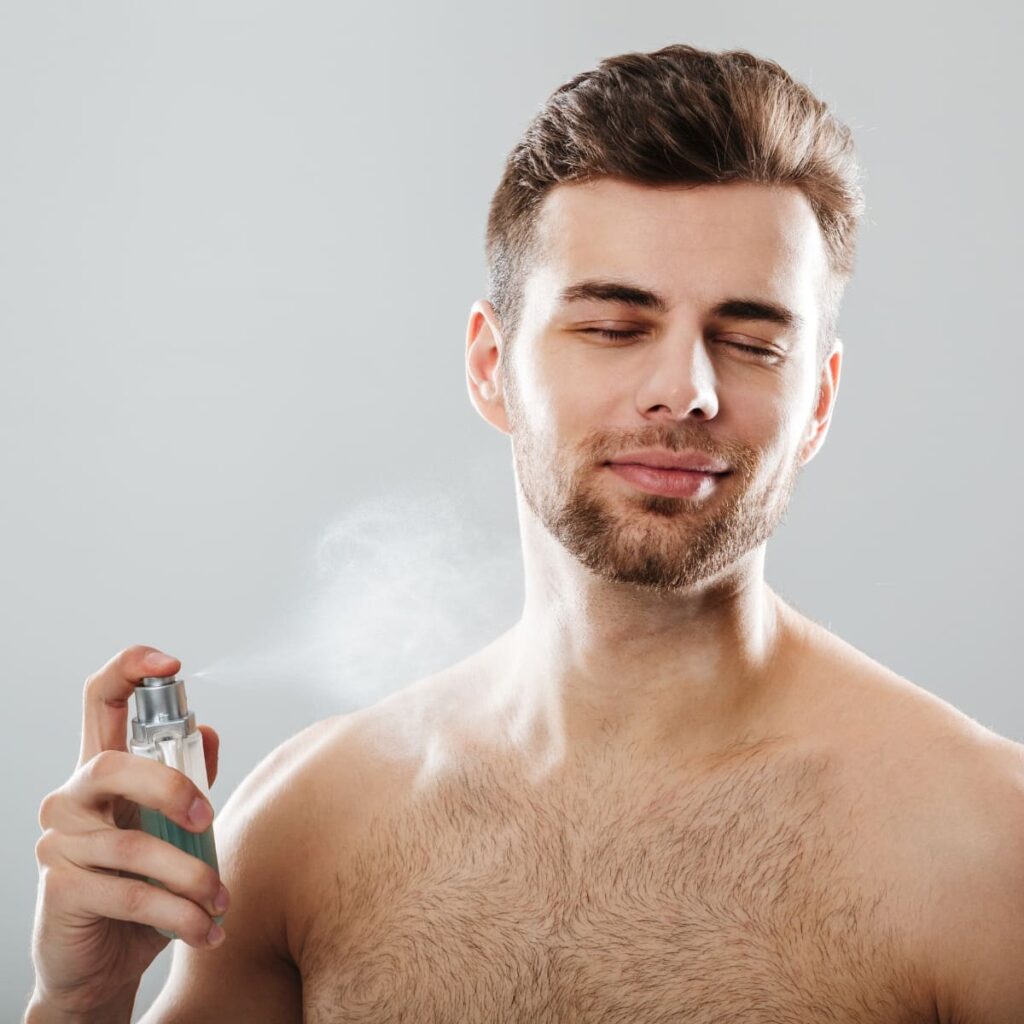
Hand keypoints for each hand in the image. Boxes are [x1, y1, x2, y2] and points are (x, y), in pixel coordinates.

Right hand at [29, 646, 227, 1016]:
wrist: (106, 959)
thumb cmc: (142, 882)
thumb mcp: (173, 826)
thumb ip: (188, 777)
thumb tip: (206, 731)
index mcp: (103, 769)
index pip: (100, 700)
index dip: (129, 670)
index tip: (171, 663)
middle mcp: (73, 798)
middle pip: (112, 763)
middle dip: (172, 787)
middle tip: (208, 817)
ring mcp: (60, 842)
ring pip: (134, 845)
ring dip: (191, 875)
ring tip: (219, 899)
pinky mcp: (61, 888)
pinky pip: (131, 894)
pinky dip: (179, 914)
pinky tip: (204, 928)